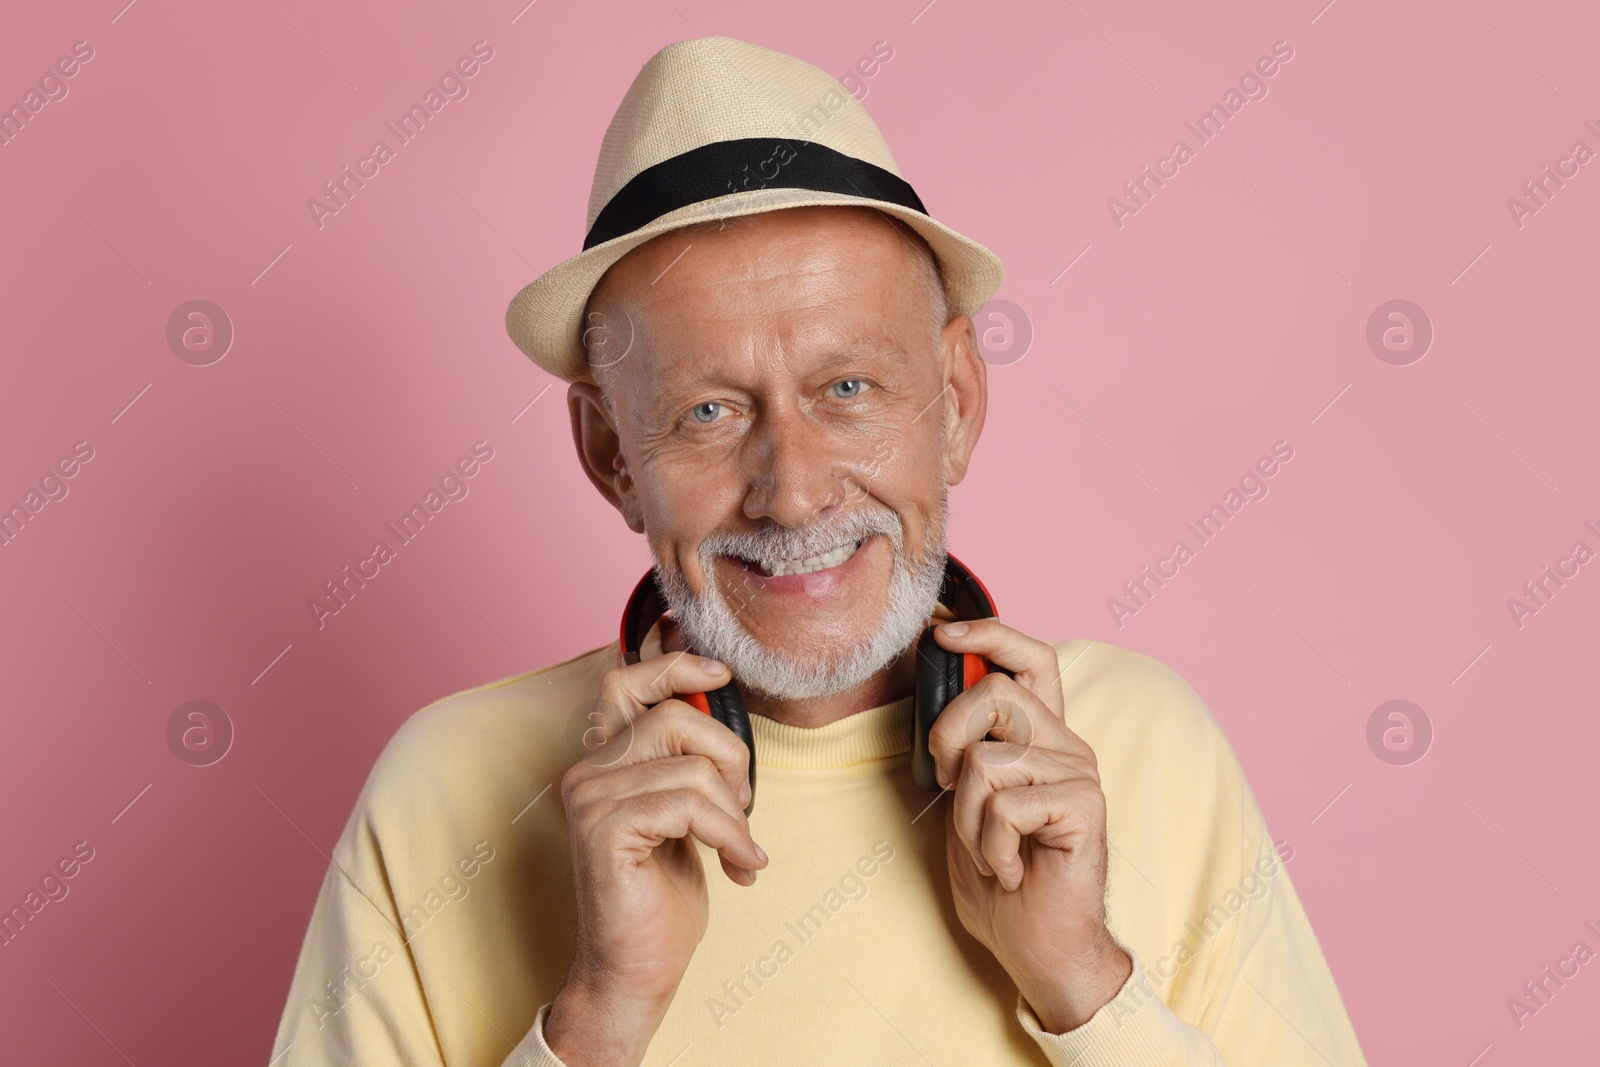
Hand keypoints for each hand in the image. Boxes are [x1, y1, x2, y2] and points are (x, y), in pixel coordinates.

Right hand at [545, 650, 765, 1066]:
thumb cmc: (661, 897)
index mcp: (605, 761)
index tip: (718, 674)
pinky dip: (728, 835)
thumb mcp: (684, 816)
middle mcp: (588, 771)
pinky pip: (688, 805)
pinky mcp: (603, 830)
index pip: (626, 683)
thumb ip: (687, 764)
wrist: (636, 970)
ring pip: (691, 767)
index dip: (673, 666)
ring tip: (740, 849)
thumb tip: (719, 705)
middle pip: (676, 718)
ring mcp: (590, 799)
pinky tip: (739, 867)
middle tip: (742, 807)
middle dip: (730, 758)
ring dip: (733, 813)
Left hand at [927, 620, 1131, 1033]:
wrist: (1039, 948)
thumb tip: (935, 698)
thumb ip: (961, 754)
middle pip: (992, 692)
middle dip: (946, 737)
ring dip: (965, 817)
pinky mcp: (1084, 805)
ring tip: (988, 851)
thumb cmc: (1000, 880)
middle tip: (947, 786)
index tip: (942, 633)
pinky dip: (988, 847)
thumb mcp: (963, 805)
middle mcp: (1065, 744)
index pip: (1028, 659)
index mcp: (1040, 737)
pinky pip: (1005, 805)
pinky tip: (1010, 872)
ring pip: (987, 759)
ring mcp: (1079, 772)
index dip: (988, 634)